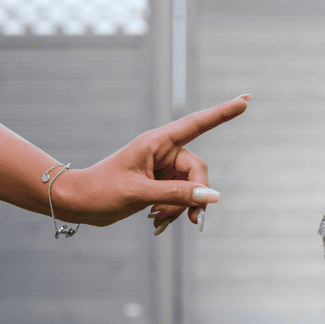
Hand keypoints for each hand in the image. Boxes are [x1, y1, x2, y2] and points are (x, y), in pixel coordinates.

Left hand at [51, 94, 249, 229]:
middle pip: (198, 170)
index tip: (246, 99)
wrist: (78, 203)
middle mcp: (162, 152)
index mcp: (157, 142)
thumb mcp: (140, 194)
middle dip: (196, 196)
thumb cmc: (102, 191)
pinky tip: (156, 224)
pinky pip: (179, 198)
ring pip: (190, 188)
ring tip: (159, 223)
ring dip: (180, 208)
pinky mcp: (159, 184)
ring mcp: (162, 169)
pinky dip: (173, 212)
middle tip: (191, 221)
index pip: (197, 123)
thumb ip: (178, 194)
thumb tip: (212, 196)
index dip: (223, 113)